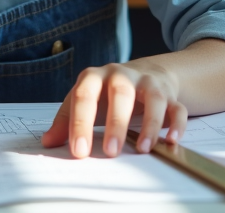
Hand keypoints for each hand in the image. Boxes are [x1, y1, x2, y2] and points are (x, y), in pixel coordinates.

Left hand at [40, 62, 186, 157]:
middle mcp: (122, 75)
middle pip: (120, 93)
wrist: (145, 73)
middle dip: (116, 122)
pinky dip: (176, 124)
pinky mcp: (169, 94)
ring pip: (153, 98)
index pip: (84, 95)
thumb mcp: (84, 100)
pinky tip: (171, 142)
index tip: (79, 151)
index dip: (80, 123)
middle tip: (110, 152)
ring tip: (143, 149)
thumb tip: (48, 142)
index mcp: (95, 76)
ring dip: (150, 124)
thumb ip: (66, 120)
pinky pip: (177, 107)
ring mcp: (148, 83)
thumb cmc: (107, 92)